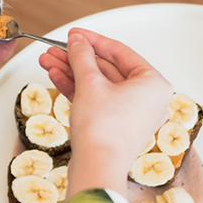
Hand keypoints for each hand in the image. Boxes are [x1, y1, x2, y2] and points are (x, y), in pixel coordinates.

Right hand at [38, 28, 171, 196]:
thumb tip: (78, 41)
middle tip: (56, 48)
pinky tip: (56, 77)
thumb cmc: (103, 131)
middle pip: (107, 69)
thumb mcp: (90, 83)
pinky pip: (97, 100)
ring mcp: (131, 114)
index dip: (93, 40)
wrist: (97, 168)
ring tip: (48, 62)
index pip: (120, 52)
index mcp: (153, 84)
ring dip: (72, 72)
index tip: (75, 34)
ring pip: (99, 85)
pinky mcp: (116, 127)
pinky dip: (78, 89)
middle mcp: (148, 99)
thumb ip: (82, 57)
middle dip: (77, 59)